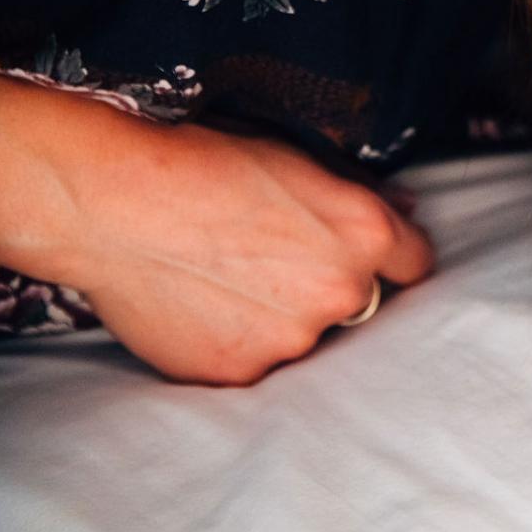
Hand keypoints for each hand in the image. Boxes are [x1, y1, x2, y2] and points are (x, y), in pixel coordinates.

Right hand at [0, 71, 431, 384]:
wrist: (116, 202)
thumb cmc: (204, 165)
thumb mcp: (297, 160)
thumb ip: (360, 197)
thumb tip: (407, 211)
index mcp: (365, 233)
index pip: (415, 265)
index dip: (391, 260)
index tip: (368, 260)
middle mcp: (341, 292)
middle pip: (359, 305)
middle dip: (329, 289)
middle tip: (273, 264)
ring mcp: (292, 339)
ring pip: (303, 336)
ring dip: (281, 319)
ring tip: (224, 281)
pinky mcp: (240, 371)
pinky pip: (253, 361)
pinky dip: (235, 341)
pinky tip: (199, 306)